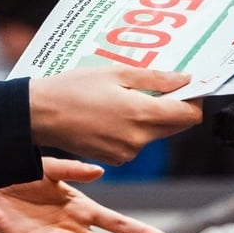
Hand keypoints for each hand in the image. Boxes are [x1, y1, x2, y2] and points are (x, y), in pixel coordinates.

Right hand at [27, 67, 202, 164]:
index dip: (194, 99)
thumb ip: (155, 79)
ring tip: (126, 95)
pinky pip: (137, 142)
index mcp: (142, 114)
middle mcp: (139, 139)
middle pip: (176, 125)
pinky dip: (134, 128)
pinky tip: (113, 111)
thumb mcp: (116, 73)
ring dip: (152, 116)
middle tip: (159, 85)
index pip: (189, 114)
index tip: (188, 86)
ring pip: (156, 134)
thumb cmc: (72, 89)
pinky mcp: (116, 159)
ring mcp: (127, 153)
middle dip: (174, 107)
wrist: (39, 116)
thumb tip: (185, 80)